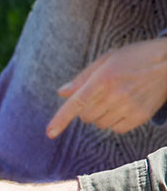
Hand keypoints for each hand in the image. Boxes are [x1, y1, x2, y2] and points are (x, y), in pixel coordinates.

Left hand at [47, 37, 166, 137]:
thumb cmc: (136, 57)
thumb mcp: (108, 59)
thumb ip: (83, 78)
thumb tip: (62, 92)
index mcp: (104, 78)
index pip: (77, 104)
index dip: (61, 119)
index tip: (49, 133)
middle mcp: (116, 94)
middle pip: (86, 116)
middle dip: (87, 109)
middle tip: (100, 95)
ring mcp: (130, 106)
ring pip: (100, 124)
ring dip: (101, 116)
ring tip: (115, 98)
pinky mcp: (142, 116)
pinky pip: (116, 129)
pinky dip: (115, 122)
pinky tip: (124, 107)